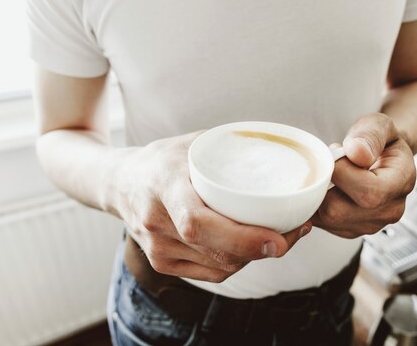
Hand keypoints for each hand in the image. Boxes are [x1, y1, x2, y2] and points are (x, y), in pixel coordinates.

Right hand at [106, 131, 310, 282]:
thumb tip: (281, 147)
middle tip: (297, 231)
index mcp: (163, 188)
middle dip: (262, 248)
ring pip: (220, 267)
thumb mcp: (192, 143)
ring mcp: (157, 249)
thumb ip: (229, 149)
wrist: (120, 183)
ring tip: (285, 234)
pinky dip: (238, 262)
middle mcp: (156, 224)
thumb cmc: (163, 159)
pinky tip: (255, 246)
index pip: (198, 223)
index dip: (240, 237)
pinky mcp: (163, 264)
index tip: (278, 239)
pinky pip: (212, 273)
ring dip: (256, 256)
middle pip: (215, 251)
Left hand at [312, 113, 415, 237]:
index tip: (337, 154)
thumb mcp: (380, 125)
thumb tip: (358, 153)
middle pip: (339, 211)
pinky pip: (321, 223)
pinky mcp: (351, 230)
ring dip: (318, 195)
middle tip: (329, 164)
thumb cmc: (381, 141)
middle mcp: (389, 210)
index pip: (366, 191)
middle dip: (323, 185)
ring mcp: (370, 224)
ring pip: (326, 219)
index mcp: (401, 183)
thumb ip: (370, 134)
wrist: (385, 157)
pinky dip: (316, 205)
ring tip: (331, 175)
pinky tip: (326, 187)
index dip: (341, 172)